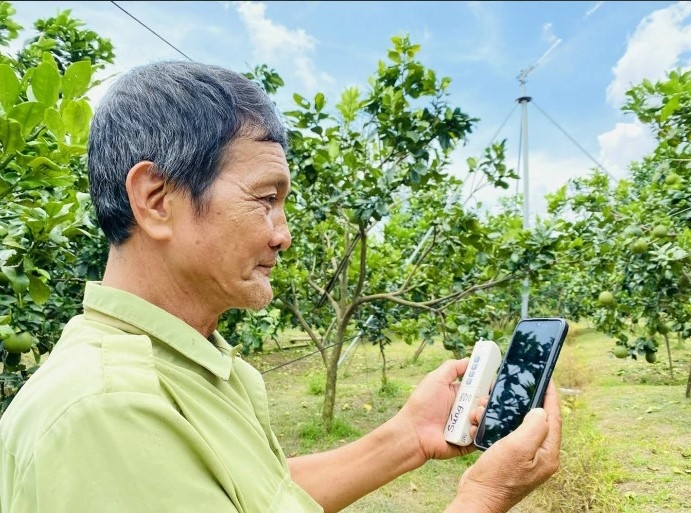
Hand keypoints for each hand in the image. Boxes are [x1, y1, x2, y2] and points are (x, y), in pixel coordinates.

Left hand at [393, 359, 480, 462]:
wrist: (414, 432)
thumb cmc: (422, 404)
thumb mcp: (436, 379)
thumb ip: (452, 368)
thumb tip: (470, 360)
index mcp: (459, 395)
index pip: (480, 388)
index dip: (488, 385)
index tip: (493, 383)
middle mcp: (465, 410)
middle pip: (486, 403)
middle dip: (488, 400)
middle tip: (482, 400)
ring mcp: (467, 426)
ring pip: (486, 419)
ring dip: (483, 414)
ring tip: (474, 414)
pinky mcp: (468, 442)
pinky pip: (481, 436)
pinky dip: (478, 431)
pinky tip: (470, 428)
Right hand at [449, 380, 561, 512]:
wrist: (477, 498)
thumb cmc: (497, 477)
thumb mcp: (518, 448)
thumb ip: (534, 427)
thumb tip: (540, 410)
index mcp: (548, 454)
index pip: (554, 419)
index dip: (551, 397)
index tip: (547, 379)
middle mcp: (540, 456)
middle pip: (538, 420)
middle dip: (526, 402)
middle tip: (520, 387)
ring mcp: (526, 458)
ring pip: (520, 425)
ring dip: (507, 413)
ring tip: (492, 404)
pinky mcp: (511, 459)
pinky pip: (508, 434)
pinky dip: (497, 424)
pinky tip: (485, 419)